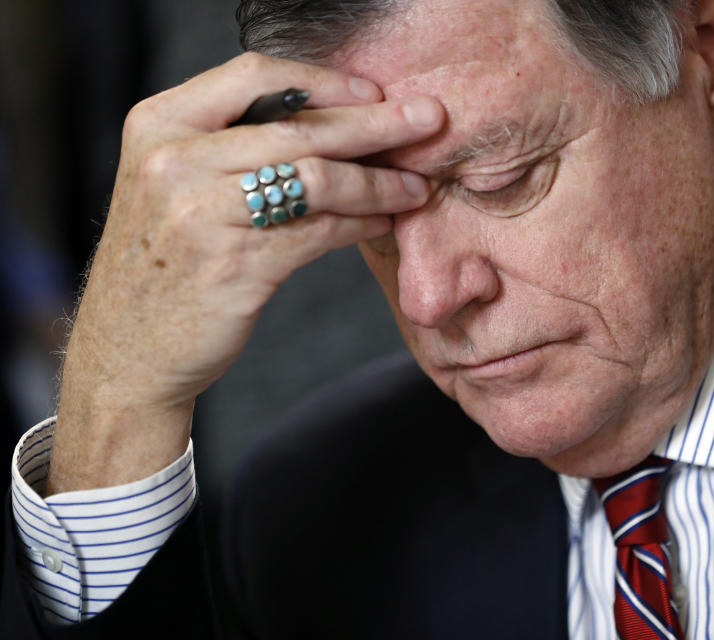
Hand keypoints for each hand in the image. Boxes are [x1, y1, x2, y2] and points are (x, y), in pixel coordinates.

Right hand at [47, 52, 444, 493]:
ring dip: (379, 181)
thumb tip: (334, 124)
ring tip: (417, 186)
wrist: (128, 353)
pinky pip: (319, 231)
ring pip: (319, 178)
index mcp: (159, 124)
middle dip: (375, 123)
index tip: (373, 91)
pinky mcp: (236, 264)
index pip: (254, 76)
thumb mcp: (175, 186)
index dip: (323, 81)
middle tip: (429, 120)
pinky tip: (385, 221)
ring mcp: (202, 212)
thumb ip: (233, 148)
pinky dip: (361, 223)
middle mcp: (175, 160)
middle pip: (298, 126)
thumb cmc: (164, 264)